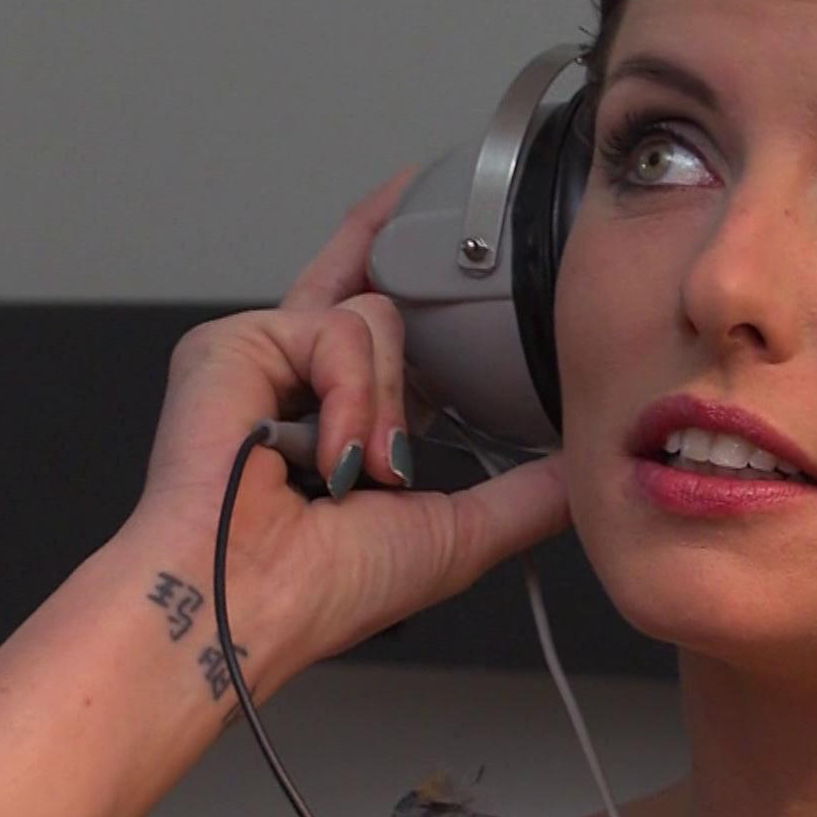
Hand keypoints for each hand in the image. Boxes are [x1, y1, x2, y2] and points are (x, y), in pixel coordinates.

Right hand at [119, 167, 570, 679]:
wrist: (248, 605)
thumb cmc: (325, 588)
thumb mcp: (460, 534)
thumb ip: (527, 493)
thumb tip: (583, 464)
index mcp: (350, 415)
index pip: (388, 321)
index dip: (409, 264)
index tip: (435, 211)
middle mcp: (306, 375)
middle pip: (374, 285)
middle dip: (404, 333)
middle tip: (384, 446)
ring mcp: (269, 354)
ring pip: (379, 315)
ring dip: (384, 409)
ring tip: (354, 476)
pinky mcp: (233, 341)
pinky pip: (337, 326)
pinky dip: (349, 395)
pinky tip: (324, 454)